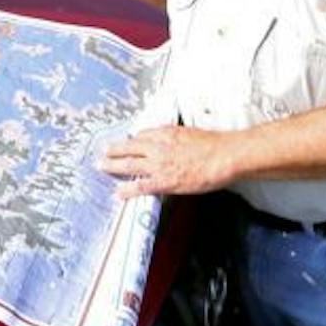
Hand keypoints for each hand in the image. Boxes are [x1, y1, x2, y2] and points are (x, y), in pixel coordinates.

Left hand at [97, 125, 238, 198]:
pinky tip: (118, 192)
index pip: (142, 135)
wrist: (223, 156)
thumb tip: (171, 140)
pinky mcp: (164, 181)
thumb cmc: (213, 144)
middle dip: (114, 150)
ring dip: (112, 165)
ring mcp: (159, 165)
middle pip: (129, 147)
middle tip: (103, 152)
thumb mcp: (190, 133)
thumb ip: (176, 136)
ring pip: (129, 165)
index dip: (133, 141)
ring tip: (102, 166)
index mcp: (165, 132)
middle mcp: (158, 147)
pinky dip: (127, 190)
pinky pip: (141, 186)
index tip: (127, 143)